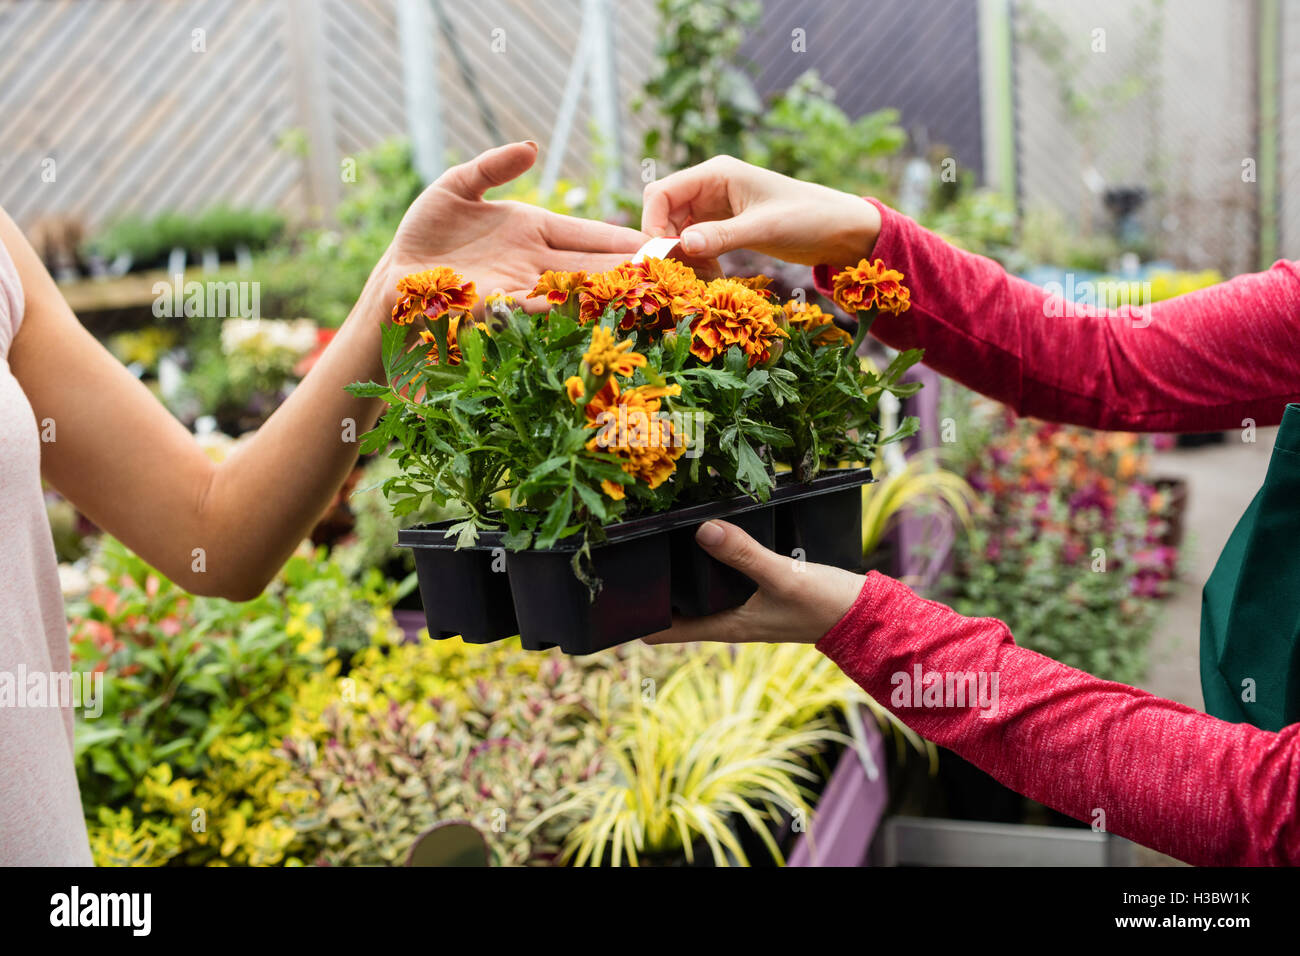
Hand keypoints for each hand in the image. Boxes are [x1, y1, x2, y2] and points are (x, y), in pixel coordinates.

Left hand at [384, 142, 646, 311]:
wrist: (399, 276)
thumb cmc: (427, 232)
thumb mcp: (458, 185)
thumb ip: (494, 166)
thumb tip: (532, 148)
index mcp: (534, 228)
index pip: (589, 234)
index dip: (622, 239)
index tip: (656, 243)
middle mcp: (534, 259)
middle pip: (592, 264)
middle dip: (629, 269)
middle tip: (668, 273)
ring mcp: (520, 284)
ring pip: (574, 288)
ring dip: (606, 291)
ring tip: (642, 292)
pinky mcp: (500, 305)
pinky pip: (539, 305)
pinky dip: (565, 305)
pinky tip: (591, 304)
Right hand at [640, 155, 880, 269]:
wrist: (840, 229)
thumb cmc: (809, 217)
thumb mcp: (765, 228)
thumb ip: (722, 235)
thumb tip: (682, 244)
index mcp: (716, 173)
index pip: (662, 192)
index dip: (652, 222)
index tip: (660, 255)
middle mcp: (710, 187)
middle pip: (663, 211)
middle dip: (662, 240)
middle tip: (674, 271)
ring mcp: (715, 207)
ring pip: (675, 229)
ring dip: (678, 252)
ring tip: (694, 275)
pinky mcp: (724, 226)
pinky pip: (694, 241)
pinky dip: (693, 258)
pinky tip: (707, 274)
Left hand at [643, 519, 865, 644]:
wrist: (866, 616)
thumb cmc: (825, 605)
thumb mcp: (783, 576)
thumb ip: (744, 554)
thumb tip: (702, 530)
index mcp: (725, 625)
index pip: (663, 631)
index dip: (634, 616)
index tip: (610, 591)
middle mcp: (728, 619)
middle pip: (675, 609)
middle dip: (652, 588)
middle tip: (623, 553)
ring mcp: (744, 607)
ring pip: (698, 592)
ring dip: (680, 573)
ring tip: (654, 539)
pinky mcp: (760, 592)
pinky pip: (723, 579)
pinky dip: (709, 563)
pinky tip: (708, 537)